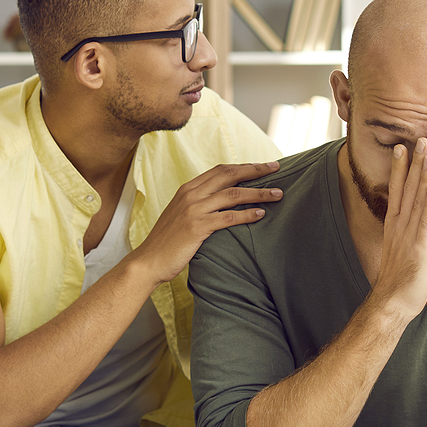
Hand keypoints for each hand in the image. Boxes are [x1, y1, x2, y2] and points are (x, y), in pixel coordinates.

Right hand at [131, 161, 282, 282]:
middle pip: (229, 175)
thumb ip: (201, 204)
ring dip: (258, 193)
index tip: (263, 165)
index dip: (244, 166)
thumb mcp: (182, 215)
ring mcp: (193, 210)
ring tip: (277, 194)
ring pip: (233, 195)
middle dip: (255, 170)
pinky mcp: (197, 227)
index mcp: (187, 189)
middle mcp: (191, 195)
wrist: (149, 261)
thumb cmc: (169, 241)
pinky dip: (246, 215)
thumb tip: (225, 201)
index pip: (220, 170)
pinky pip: (228, 217)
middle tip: (277, 168)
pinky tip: (261, 215)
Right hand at [369, 140, 426, 322]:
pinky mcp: (421, 246)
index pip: (398, 190)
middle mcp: (401, 224)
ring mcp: (411, 233)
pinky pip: (426, 220)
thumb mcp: (398, 245)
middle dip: (414, 161)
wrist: (395, 301)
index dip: (401, 167)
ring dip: (423, 174)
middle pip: (407, 187)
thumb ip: (399, 227)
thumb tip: (398, 215)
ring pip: (418, 198)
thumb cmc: (400, 275)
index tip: (402, 146)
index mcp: (397, 223)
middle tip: (419, 137)